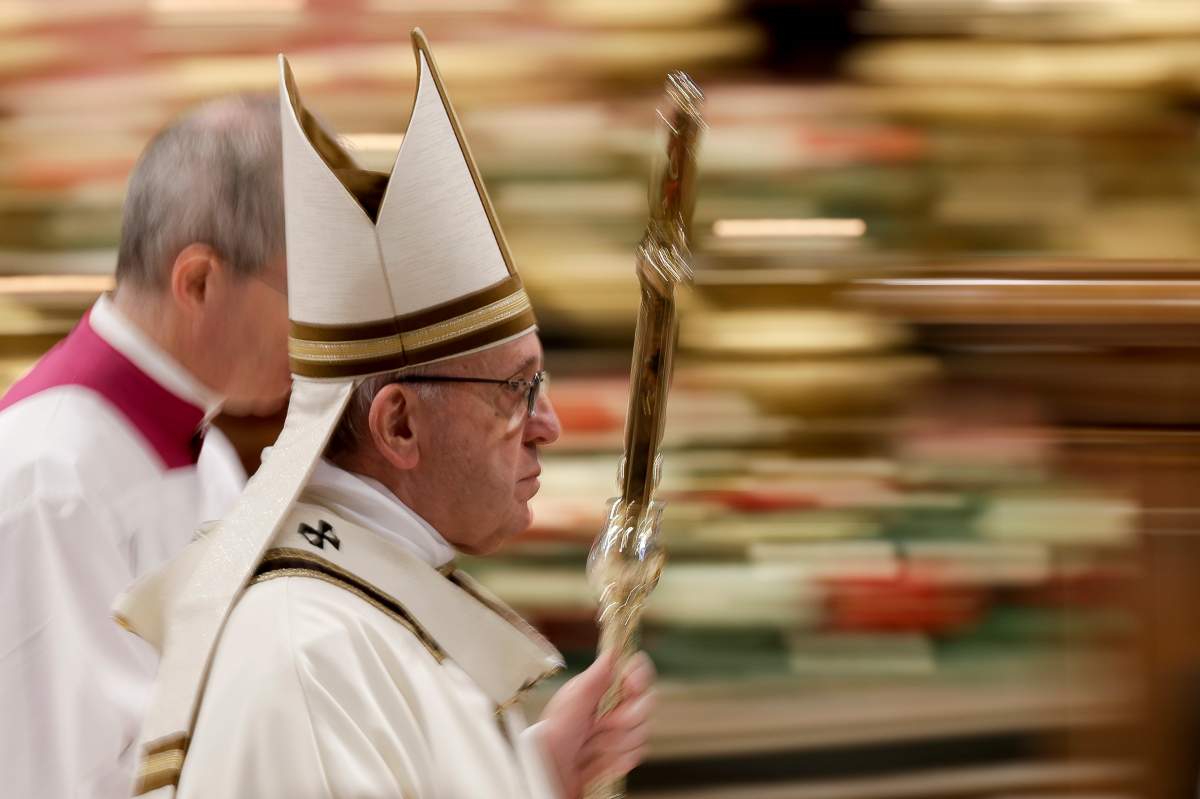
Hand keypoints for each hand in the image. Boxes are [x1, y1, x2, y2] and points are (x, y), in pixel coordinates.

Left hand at [537, 650, 656, 798]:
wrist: (551, 773)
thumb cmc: (553, 734)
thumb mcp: (572, 700)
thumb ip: (596, 676)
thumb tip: (613, 649)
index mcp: (604, 688)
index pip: (636, 672)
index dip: (639, 677)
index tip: (632, 685)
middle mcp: (615, 706)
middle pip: (647, 702)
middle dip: (626, 718)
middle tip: (602, 725)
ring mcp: (621, 731)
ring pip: (643, 730)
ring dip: (617, 742)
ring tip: (593, 747)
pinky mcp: (623, 754)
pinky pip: (638, 753)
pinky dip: (618, 759)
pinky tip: (601, 761)